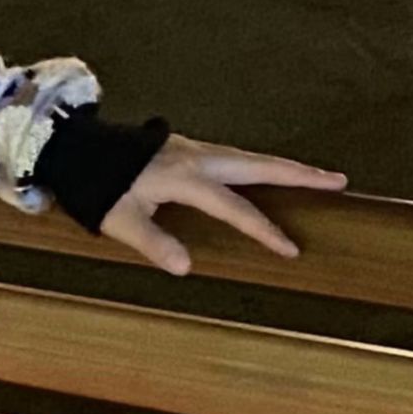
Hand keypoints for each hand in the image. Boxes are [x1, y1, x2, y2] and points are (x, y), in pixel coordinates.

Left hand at [101, 134, 347, 275]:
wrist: (74, 146)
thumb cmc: (96, 184)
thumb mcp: (118, 218)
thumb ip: (152, 242)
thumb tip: (185, 267)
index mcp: (185, 177)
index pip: (234, 208)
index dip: (263, 229)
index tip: (292, 249)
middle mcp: (196, 158)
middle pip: (257, 165)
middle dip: (298, 174)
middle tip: (339, 180)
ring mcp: (191, 149)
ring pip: (247, 157)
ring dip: (281, 166)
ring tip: (316, 176)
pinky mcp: (184, 148)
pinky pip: (232, 156)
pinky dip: (257, 164)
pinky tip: (263, 172)